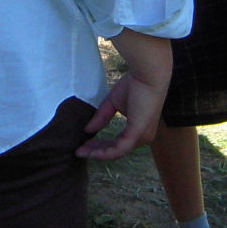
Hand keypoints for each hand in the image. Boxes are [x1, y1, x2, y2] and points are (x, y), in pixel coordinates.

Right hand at [80, 30, 172, 158]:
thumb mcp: (113, 104)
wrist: (147, 74)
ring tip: (81, 151)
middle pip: (115, 150)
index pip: (117, 142)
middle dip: (96, 151)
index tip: (83, 144)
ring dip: (97, 153)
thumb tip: (88, 130)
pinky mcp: (137, 134)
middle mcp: (142, 137)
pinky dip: (103, 153)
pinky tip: (91, 152)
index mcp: (138, 130)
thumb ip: (102, 117)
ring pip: (116, 152)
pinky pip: (118, 149)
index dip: (100, 145)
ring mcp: (141, 137)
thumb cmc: (135, 85)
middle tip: (79, 150)